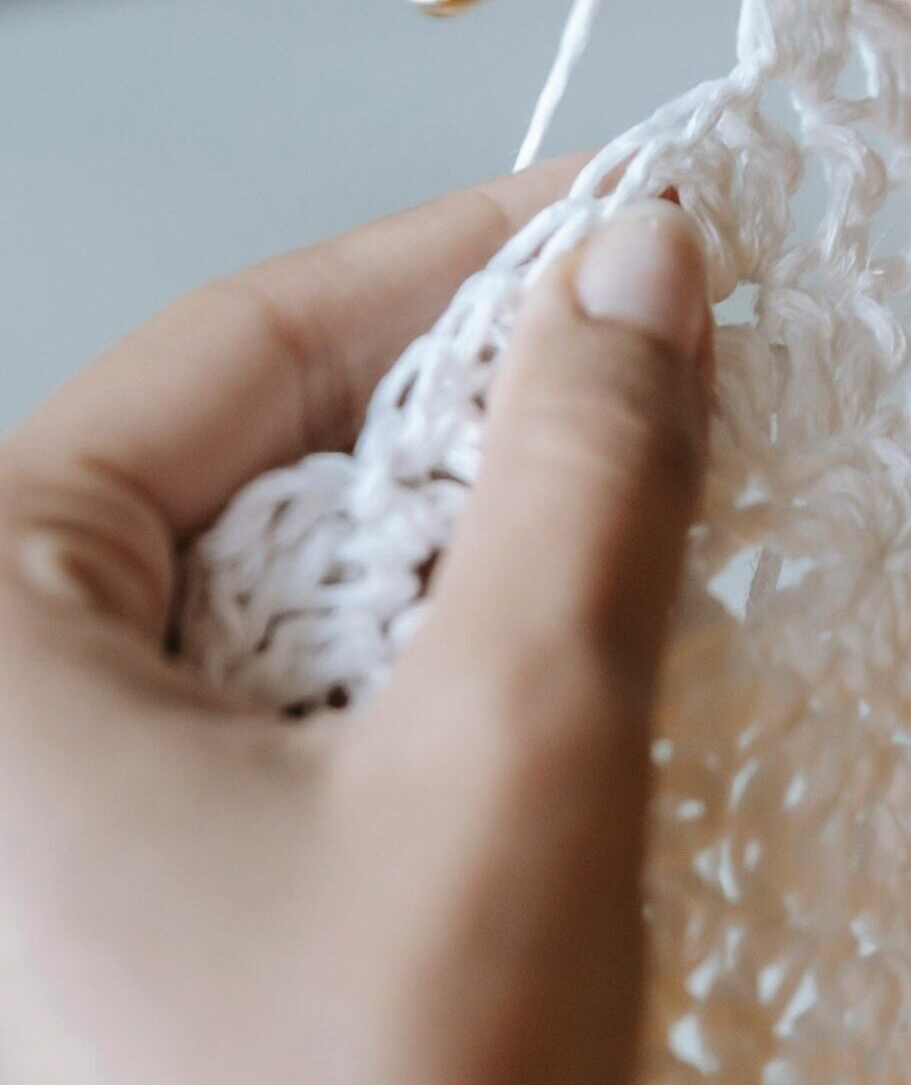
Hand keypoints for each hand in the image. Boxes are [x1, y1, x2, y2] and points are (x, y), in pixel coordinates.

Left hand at [0, 169, 710, 1084]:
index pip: (246, 346)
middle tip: (674, 360)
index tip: (627, 215)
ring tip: (652, 507)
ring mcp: (64, 791)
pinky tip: (569, 656)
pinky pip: (315, 690)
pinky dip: (452, 650)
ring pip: (313, 575)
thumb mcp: (504, 759)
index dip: (461, 261)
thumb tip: (642, 266)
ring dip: (490, 535)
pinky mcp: (150, 869)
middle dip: (492, 407)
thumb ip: (582, 480)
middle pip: (279, 456)